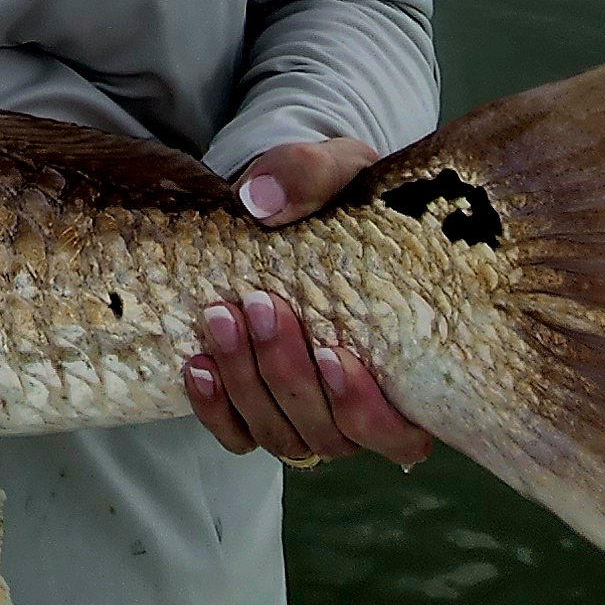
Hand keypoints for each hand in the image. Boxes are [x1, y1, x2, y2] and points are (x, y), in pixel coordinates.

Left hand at [182, 136, 431, 471]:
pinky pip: (236, 434)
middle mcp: (358, 406)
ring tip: (221, 317)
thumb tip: (262, 200)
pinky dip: (215, 407)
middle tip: (261, 305)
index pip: (402, 435)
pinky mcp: (256, 408)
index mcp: (407, 368)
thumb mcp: (341, 168)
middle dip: (288, 375)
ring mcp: (305, 412)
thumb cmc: (343, 196)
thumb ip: (313, 174)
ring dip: (246, 382)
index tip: (330, 352)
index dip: (366, 410)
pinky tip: (196, 364)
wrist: (294, 205)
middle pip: (328, 434)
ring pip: (280, 436)